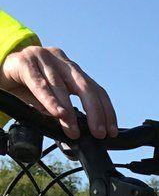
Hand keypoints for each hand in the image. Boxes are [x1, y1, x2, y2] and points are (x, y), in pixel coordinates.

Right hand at [0, 44, 116, 139]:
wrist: (2, 71)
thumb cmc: (28, 86)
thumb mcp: (52, 100)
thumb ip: (65, 114)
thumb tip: (77, 137)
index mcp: (72, 71)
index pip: (97, 89)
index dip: (106, 110)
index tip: (111, 132)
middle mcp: (62, 62)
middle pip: (85, 86)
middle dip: (95, 112)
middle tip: (99, 133)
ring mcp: (43, 58)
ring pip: (61, 86)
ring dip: (69, 112)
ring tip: (74, 131)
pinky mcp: (24, 61)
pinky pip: (39, 83)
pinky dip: (50, 100)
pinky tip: (58, 114)